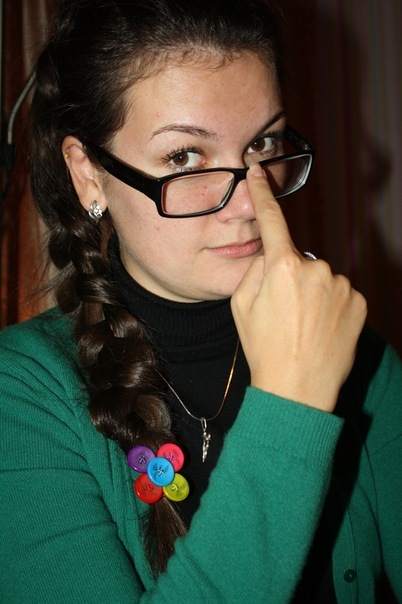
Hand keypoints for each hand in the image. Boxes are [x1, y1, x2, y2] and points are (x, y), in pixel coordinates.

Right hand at [231, 163, 366, 411]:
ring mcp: (342, 285)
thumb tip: (269, 253)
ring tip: (304, 324)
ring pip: (321, 276)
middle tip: (283, 311)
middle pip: (299, 258)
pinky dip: (332, 304)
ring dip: (313, 291)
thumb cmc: (264, 348)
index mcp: (281, 267)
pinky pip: (341, 291)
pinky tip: (323, 327)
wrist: (297, 388)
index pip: (272, 220)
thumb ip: (254, 269)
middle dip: (290, 275)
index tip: (258, 171)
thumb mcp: (240, 306)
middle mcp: (316, 268)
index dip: (264, 194)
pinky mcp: (359, 301)